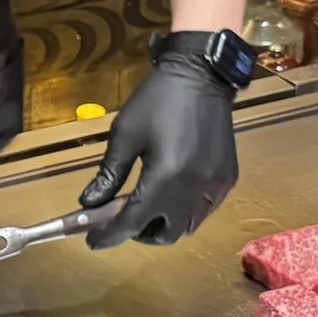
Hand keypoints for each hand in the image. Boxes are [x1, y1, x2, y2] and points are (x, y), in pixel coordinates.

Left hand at [79, 56, 238, 247]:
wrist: (201, 75)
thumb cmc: (157, 100)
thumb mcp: (124, 134)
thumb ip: (108, 174)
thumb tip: (89, 204)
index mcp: (166, 177)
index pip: (133, 222)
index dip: (110, 236)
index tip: (93, 241)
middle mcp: (194, 188)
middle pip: (167, 234)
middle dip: (141, 234)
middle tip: (122, 221)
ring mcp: (216, 185)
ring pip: (189, 226)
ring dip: (165, 225)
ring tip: (147, 209)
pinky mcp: (228, 178)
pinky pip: (206, 210)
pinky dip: (186, 212)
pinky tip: (173, 195)